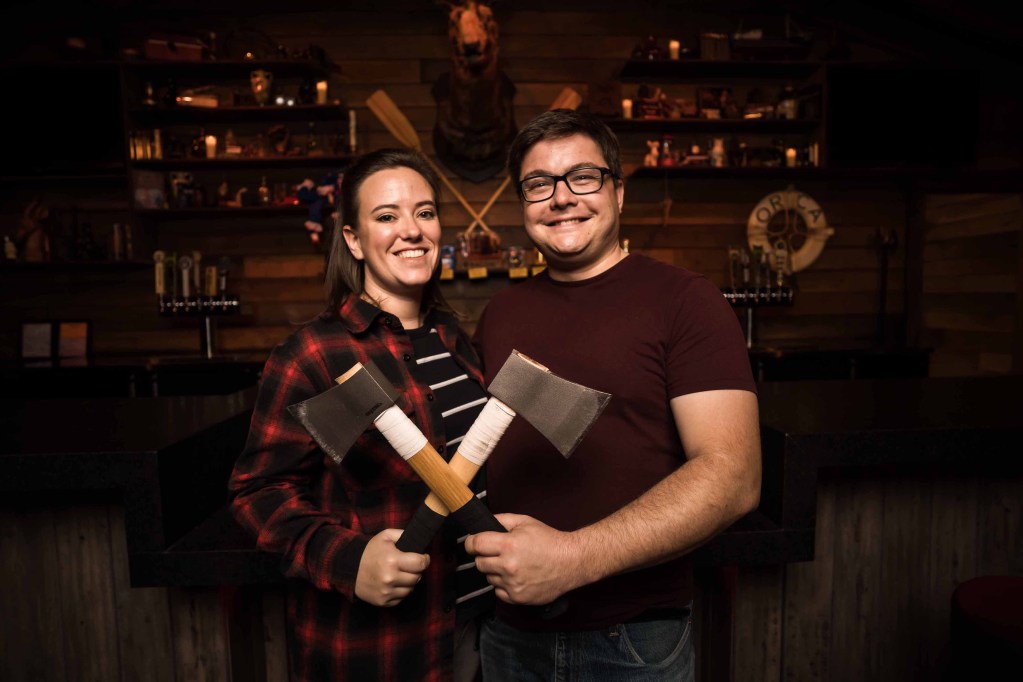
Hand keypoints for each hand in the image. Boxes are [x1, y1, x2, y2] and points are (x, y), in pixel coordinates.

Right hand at [355, 529, 429, 606]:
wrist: (349, 568)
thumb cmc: (370, 551)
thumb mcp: (385, 536)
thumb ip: (403, 534)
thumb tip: (419, 539)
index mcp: (393, 560)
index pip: (420, 564)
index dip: (425, 560)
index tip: (423, 558)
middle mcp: (390, 578)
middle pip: (417, 577)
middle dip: (416, 571)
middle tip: (410, 566)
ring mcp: (386, 591)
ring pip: (410, 589)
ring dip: (408, 582)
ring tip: (400, 574)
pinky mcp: (382, 601)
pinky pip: (400, 598)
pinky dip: (400, 591)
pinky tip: (393, 583)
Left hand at [464, 514, 581, 605]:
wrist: (571, 562)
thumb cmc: (549, 540)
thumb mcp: (525, 522)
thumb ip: (501, 520)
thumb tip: (482, 524)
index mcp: (508, 545)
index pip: (475, 544)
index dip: (471, 542)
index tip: (474, 543)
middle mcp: (508, 566)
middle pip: (479, 563)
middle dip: (485, 556)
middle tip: (498, 553)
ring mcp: (512, 584)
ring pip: (489, 578)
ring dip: (495, 571)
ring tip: (513, 564)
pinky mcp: (517, 597)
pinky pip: (498, 592)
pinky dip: (504, 585)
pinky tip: (517, 576)